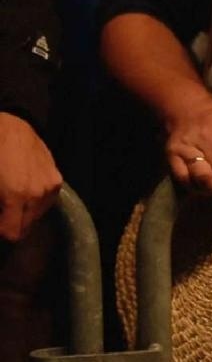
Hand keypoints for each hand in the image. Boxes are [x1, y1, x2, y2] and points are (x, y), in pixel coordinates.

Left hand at [0, 112, 62, 241]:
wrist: (7, 128)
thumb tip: (3, 220)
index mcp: (17, 195)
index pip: (14, 233)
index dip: (2, 231)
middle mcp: (38, 194)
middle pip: (27, 227)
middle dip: (11, 223)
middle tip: (2, 212)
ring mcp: (50, 185)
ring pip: (37, 215)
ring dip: (24, 213)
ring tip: (11, 201)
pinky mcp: (56, 178)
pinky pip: (46, 201)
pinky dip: (34, 201)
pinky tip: (24, 191)